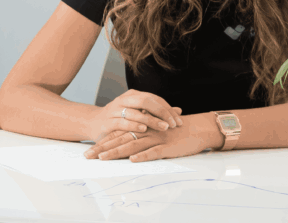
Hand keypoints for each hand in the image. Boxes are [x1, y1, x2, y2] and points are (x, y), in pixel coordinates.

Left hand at [83, 113, 209, 161]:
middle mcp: (146, 131)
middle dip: (103, 148)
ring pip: (133, 144)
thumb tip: (128, 147)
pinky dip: (143, 156)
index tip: (90, 150)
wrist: (198, 128)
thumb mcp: (156, 131)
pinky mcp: (167, 146)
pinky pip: (153, 151)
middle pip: (121, 139)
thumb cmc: (176, 132)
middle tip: (88, 156)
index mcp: (143, 127)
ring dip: (117, 151)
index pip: (119, 134)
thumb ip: (143, 135)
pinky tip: (132, 160)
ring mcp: (156, 138)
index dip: (104, 141)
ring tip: (103, 158)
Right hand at [85, 89, 183, 144]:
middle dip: (162, 112)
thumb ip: (157, 112)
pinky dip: (134, 124)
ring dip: (151, 119)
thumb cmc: (120, 118)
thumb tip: (179, 110)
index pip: (154, 99)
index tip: (179, 120)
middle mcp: (124, 99)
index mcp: (133, 95)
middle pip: (146, 101)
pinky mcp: (108, 121)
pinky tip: (144, 129)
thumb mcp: (139, 113)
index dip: (168, 109)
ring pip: (136, 111)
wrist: (93, 123)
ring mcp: (115, 109)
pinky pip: (123, 122)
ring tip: (164, 127)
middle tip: (174, 124)